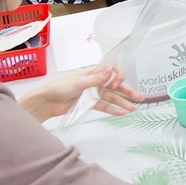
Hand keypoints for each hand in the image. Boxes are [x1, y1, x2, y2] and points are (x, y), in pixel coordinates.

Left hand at [19, 65, 142, 121]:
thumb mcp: (78, 81)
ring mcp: (93, 93)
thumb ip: (96, 79)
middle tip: (139, 98)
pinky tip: (122, 113)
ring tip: (134, 109)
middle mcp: (95, 81)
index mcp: (92, 72)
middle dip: (127, 91)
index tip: (117, 83)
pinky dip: (112, 109)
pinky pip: (104, 106)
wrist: (46, 102)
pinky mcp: (89, 104)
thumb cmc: (60, 87)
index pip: (111, 71)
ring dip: (122, 102)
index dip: (117, 76)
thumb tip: (111, 71)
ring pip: (111, 97)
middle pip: (114, 86)